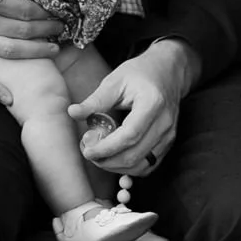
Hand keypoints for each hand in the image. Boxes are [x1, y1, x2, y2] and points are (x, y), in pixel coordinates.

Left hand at [67, 40, 195, 173]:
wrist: (168, 72)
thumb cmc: (140, 73)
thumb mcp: (115, 81)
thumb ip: (95, 100)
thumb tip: (72, 112)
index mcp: (152, 103)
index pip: (129, 135)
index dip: (106, 148)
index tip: (87, 150)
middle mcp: (165, 122)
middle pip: (135, 155)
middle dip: (108, 161)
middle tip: (89, 153)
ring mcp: (169, 135)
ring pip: (142, 165)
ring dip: (117, 167)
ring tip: (99, 156)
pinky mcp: (168, 143)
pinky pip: (149, 165)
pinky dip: (129, 168)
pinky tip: (114, 159)